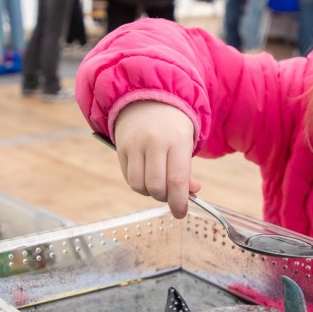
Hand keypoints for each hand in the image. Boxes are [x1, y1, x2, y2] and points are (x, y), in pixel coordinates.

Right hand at [112, 101, 200, 218]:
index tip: (180, 213)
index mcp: (177, 140)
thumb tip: (191, 193)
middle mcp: (155, 141)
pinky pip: (128, 177)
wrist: (148, 98)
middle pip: (156, 186)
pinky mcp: (121, 147)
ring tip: (157, 185)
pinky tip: (146, 177)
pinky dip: (138, 184)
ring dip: (149, 193)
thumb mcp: (186, 142)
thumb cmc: (172, 125)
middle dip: (164, 198)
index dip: (179, 202)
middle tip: (170, 196)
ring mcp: (135, 144)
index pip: (177, 179)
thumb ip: (187, 169)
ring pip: (139, 185)